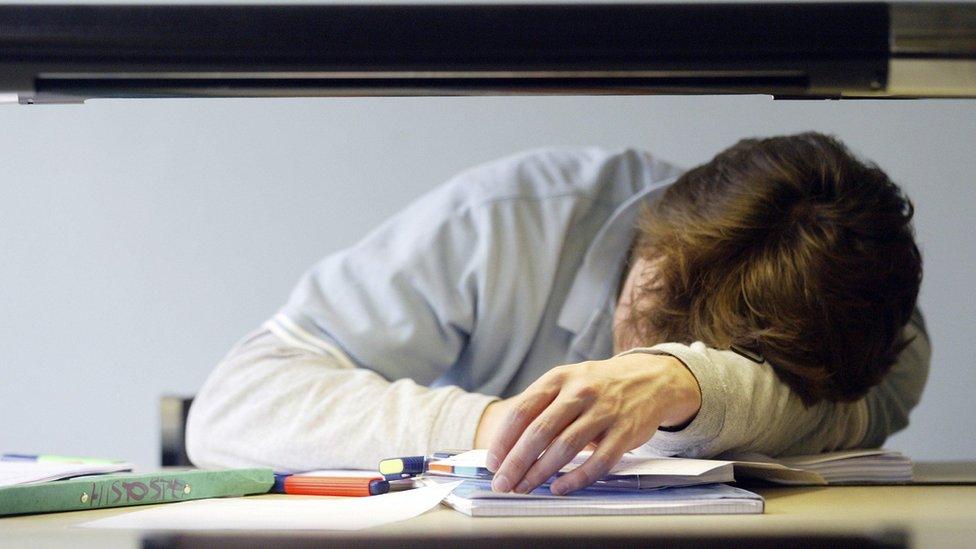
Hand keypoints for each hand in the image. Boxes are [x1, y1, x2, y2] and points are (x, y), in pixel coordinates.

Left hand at [477, 353, 700, 494]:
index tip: (493, 463)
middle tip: (503, 483)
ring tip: (525, 488)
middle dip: (516, 463)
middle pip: (539, 432)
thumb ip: (540, 406)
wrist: (650, 378)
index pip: (522, 411)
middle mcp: (580, 392)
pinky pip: (598, 462)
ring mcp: (604, 411)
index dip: (504, 440)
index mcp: (558, 378)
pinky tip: (560, 488)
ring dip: (540, 473)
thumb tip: (507, 445)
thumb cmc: (598, 386)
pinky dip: (576, 478)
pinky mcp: (625, 432)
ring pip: (565, 448)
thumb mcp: (567, 382)